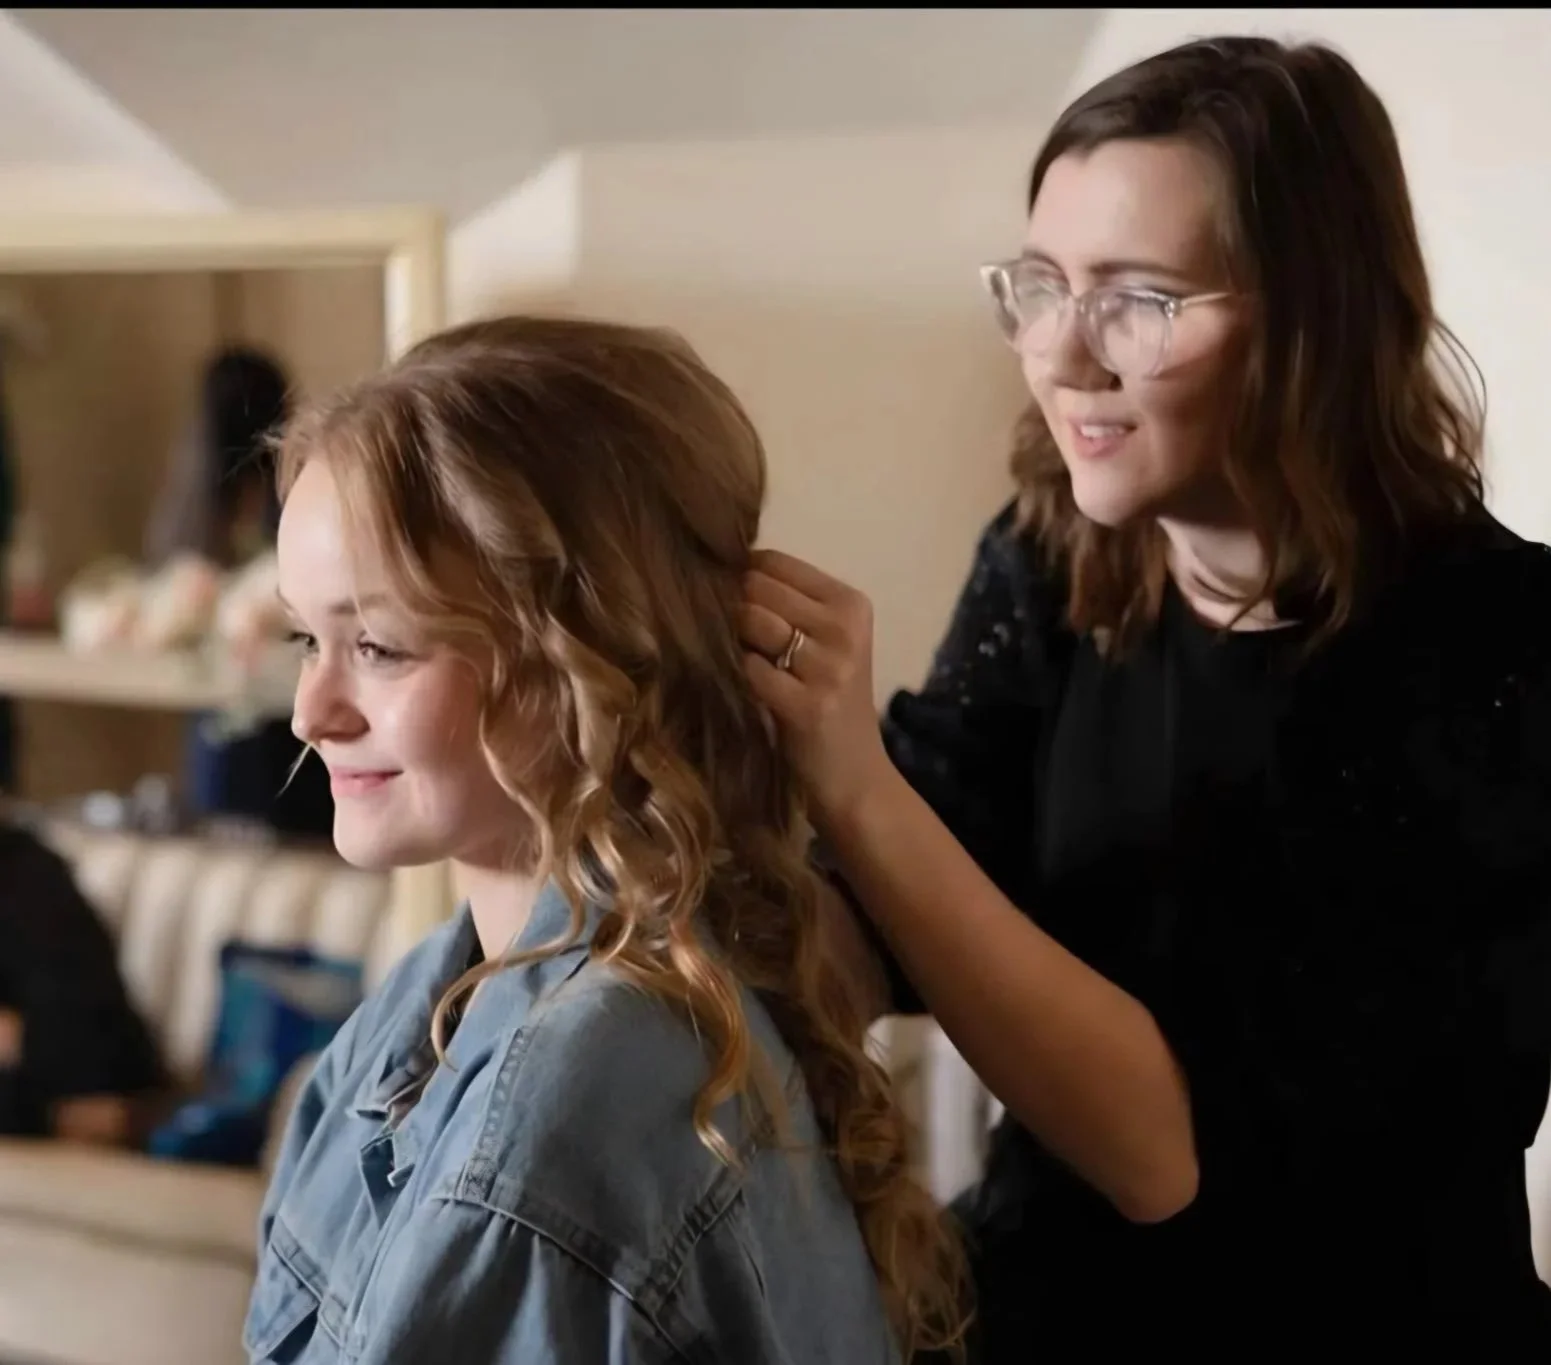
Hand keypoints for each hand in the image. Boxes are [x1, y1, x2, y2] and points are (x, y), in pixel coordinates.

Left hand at [740, 549, 895, 823]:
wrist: (856, 775)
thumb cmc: (832, 702)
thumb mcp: (827, 643)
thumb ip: (788, 606)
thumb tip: (720, 571)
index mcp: (851, 604)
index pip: (775, 562)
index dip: (742, 577)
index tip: (734, 603)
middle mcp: (845, 628)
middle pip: (758, 588)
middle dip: (735, 608)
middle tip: (735, 639)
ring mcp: (829, 667)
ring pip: (753, 623)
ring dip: (735, 641)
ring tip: (745, 662)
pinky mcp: (807, 705)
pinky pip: (749, 669)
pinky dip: (742, 678)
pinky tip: (752, 691)